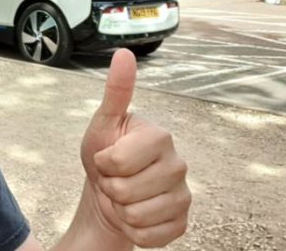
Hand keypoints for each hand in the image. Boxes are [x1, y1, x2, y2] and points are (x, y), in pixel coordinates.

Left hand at [79, 49, 190, 247]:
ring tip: (124, 197)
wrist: (109, 195)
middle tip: (114, 179)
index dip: (103, 164)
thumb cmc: (105, 155)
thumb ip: (116, 91)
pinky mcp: (182, 222)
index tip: (106, 158)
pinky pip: (151, 236)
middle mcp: (179, 163)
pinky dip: (135, 231)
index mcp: (160, 136)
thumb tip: (124, 53)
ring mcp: (183, 195)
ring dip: (121, 211)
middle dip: (111, 188)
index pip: (117, 161)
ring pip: (138, 215)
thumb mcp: (102, 124)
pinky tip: (136, 216)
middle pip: (127, 190)